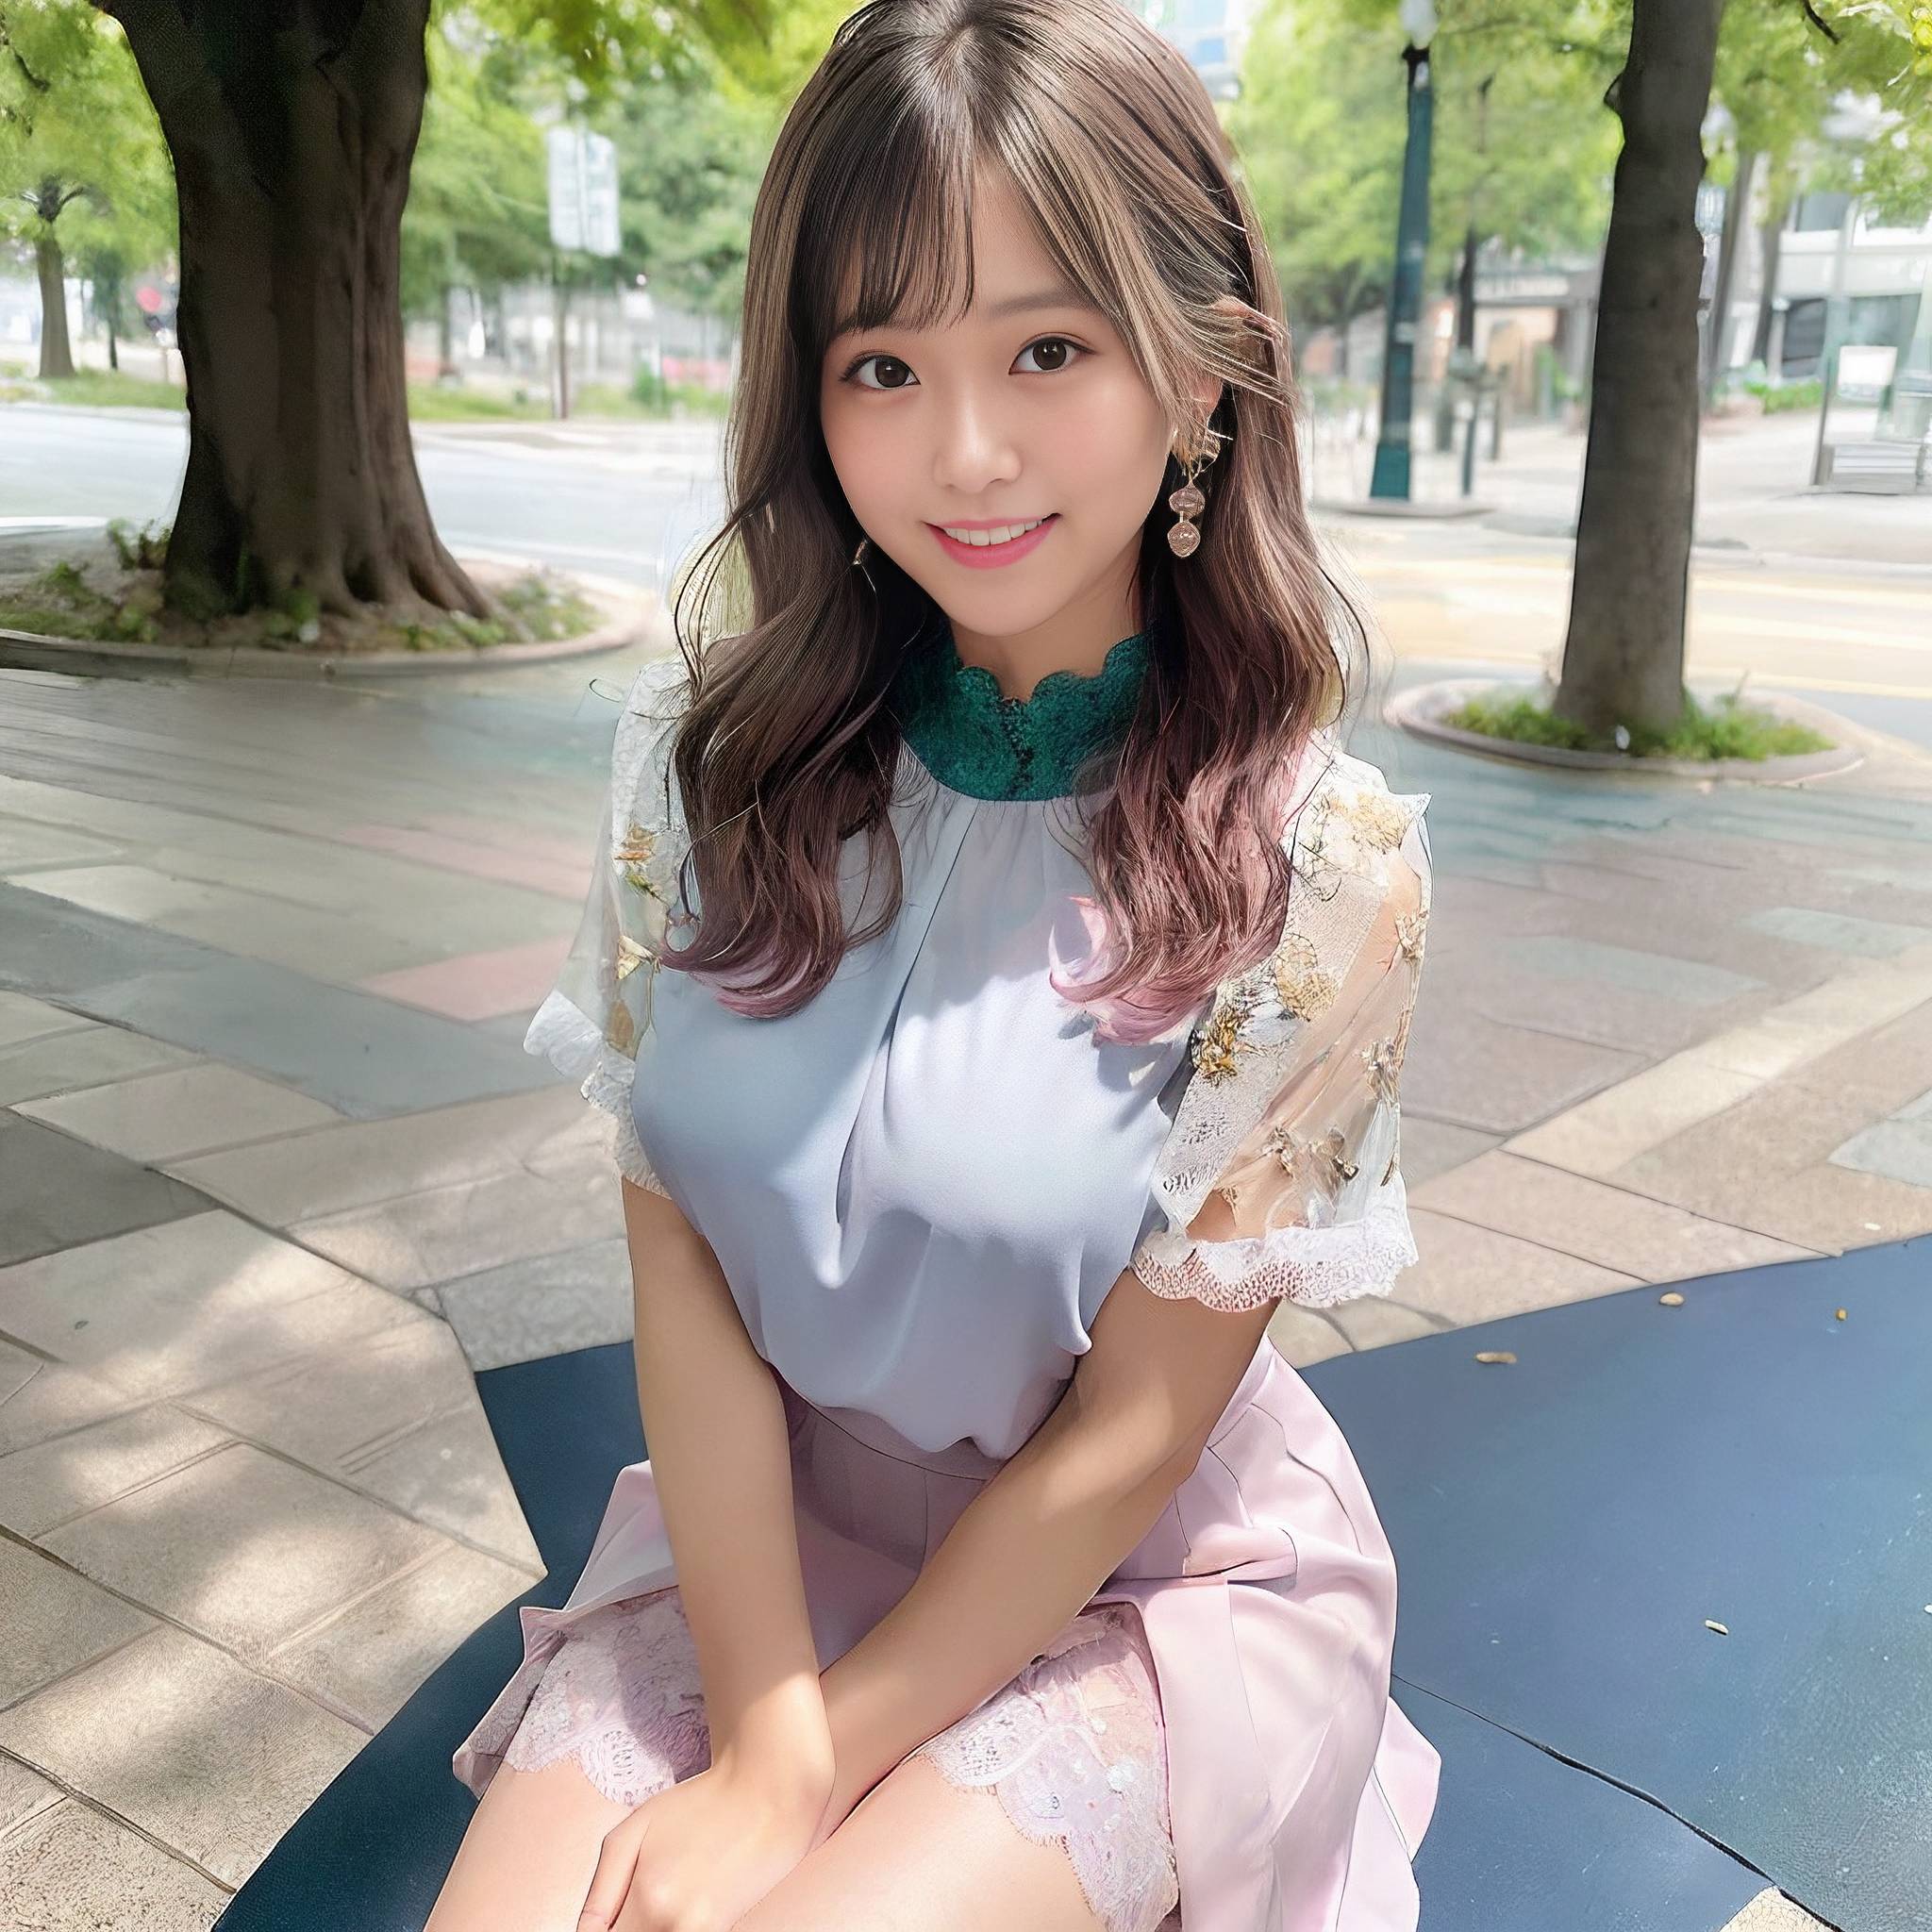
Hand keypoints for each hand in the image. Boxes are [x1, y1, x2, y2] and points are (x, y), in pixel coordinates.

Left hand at [577, 1746, 834, 1931]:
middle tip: (635, 1906)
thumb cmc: (699, 1805)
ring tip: (660, 1902)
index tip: (608, 1920)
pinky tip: (682, 1907)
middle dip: (626, 1929)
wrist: (770, 1795)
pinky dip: (673, 1929)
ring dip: (650, 1930)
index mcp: (648, 1901)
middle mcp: (678, 1927)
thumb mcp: (635, 1830)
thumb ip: (600, 1892)